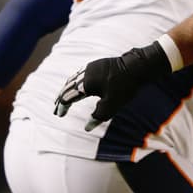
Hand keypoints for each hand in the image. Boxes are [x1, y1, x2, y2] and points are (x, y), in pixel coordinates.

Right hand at [53, 41, 170, 130]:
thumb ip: (98, 116)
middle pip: (67, 87)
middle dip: (61, 98)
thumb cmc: (125, 86)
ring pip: (73, 79)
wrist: (137, 66)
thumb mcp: (112, 105)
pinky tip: (78, 85)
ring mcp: (90, 67)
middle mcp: (84, 74)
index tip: (59, 115)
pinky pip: (80, 74)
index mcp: (85, 84)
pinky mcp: (97, 64)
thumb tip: (87, 128)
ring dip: (67, 89)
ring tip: (63, 97)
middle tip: (56, 107)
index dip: (62, 106)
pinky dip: (75, 82)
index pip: (67, 96)